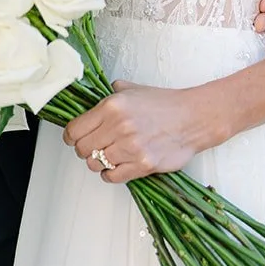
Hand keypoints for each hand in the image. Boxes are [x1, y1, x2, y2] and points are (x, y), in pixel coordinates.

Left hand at [62, 82, 210, 183]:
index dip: (71, 136)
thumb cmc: (163, 103)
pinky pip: (112, 176)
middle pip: (82, 149)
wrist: (193, 117)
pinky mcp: (143, 165)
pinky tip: (117, 165)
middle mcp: (118, 126)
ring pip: (95, 164)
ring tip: (108, 155)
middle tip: (92, 147)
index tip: (74, 139)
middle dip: (83, 149)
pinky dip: (110, 174)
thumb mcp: (132, 89)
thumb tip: (91, 101)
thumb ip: (109, 94)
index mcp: (111, 106)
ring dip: (98, 162)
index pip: (75, 129)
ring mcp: (130, 147)